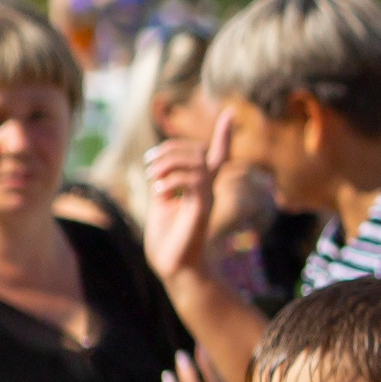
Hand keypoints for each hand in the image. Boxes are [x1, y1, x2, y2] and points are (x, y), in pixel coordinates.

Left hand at [142, 110, 231, 281]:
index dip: (224, 135)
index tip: (230, 113)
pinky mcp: (202, 209)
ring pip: (197, 161)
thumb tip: (160, 162)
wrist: (175, 268)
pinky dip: (172, 179)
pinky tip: (159, 191)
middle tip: (149, 165)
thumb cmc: (167, 238)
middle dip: (171, 149)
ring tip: (152, 177)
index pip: (217, 155)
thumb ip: (166, 181)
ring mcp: (207, 198)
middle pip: (199, 152)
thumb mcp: (163, 202)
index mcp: (199, 188)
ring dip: (169, 162)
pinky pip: (195, 180)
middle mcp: (208, 190)